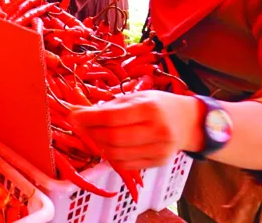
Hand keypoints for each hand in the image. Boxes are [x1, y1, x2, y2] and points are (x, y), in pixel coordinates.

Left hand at [71, 91, 200, 170]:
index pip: (112, 117)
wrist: (188, 122)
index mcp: (150, 108)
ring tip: (94, 134)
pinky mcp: (158, 163)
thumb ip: (109, 106)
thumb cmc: (158, 105)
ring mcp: (159, 150)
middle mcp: (157, 130)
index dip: (89, 118)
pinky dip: (111, 156)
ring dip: (99, 145)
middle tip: (80, 125)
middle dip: (91, 133)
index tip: (73, 115)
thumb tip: (76, 110)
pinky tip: (108, 146)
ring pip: (117, 155)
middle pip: (113, 138)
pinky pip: (126, 164)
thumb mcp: (137, 97)